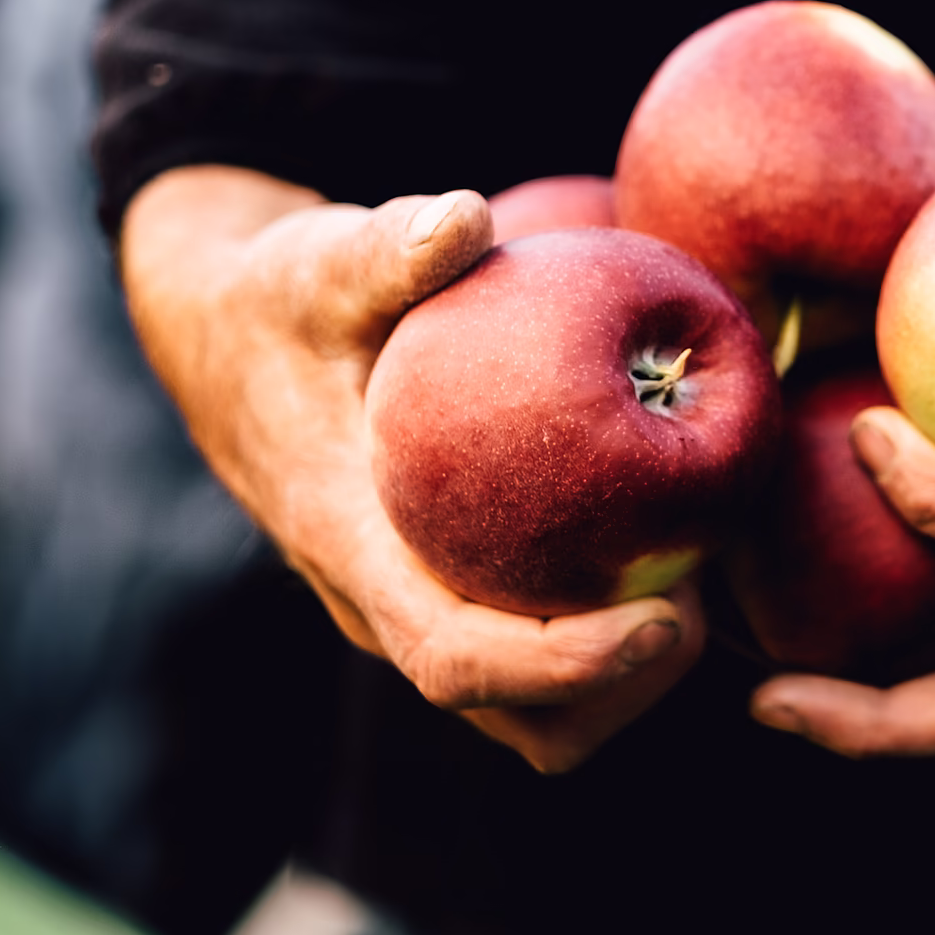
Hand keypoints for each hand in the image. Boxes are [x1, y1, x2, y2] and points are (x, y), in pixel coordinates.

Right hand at [121, 166, 706, 772]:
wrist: (231, 340)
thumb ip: (384, 246)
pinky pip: (538, 661)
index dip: (564, 665)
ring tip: (696, 583)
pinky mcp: (450, 595)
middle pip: (515, 717)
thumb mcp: (320, 264)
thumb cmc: (287, 300)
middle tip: (703, 596)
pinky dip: (607, 640)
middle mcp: (383, 606)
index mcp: (353, 548)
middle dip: (620, 689)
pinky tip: (666, 554)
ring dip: (622, 682)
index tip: (662, 621)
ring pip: (533, 711)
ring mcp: (418, 609)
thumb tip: (463, 217)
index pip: (456, 657)